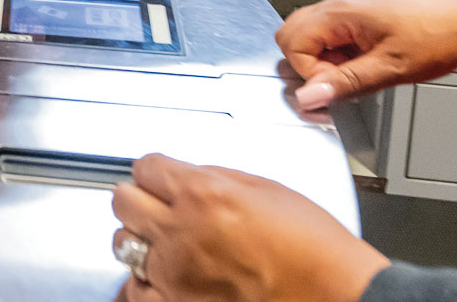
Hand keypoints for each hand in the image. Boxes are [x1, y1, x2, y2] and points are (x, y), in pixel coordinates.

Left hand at [112, 155, 388, 301]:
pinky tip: (157, 276)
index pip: (146, 167)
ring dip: (139, 238)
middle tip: (155, 203)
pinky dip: (142, 282)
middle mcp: (181, 231)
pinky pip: (134, 290)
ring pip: (122, 243)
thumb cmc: (313, 248)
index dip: (154, 170)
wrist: (334, 293)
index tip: (159, 176)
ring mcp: (176, 272)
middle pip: (124, 200)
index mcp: (203, 194)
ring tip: (161, 240)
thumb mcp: (265, 189)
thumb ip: (215, 179)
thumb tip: (188, 177)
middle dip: (140, 198)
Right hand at [275, 0, 456, 110]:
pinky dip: (337, 54)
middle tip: (340, 79)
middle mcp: (337, 6)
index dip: (310, 72)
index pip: (292, 43)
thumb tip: (310, 96)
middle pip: (292, 34)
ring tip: (356, 70)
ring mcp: (346, 10)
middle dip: (308, 64)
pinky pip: (329, 36)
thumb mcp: (389, 68)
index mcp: (339, 13)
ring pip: (310, 36)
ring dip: (324, 60)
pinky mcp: (357, 17)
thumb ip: (345, 82)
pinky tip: (363, 63)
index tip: (335, 86)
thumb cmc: (435, 36)